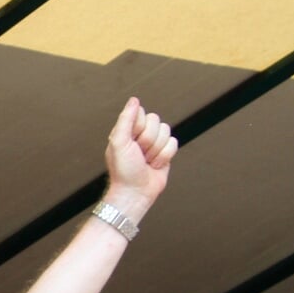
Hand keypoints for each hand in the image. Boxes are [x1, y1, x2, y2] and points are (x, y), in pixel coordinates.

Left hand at [103, 97, 176, 217]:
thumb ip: (126, 120)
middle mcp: (141, 135)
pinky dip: (165, 156)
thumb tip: (134, 100)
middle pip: (157, 122)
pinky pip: (174, 143)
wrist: (135, 192)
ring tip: (146, 161)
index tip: (131, 141)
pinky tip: (155, 165)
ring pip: (167, 132)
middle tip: (139, 154)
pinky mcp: (165, 152)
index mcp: (127, 130)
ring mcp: (154, 143)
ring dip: (157, 150)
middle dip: (149, 141)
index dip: (139, 127)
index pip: (142, 114)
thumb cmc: (123, 170)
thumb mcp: (119, 142)